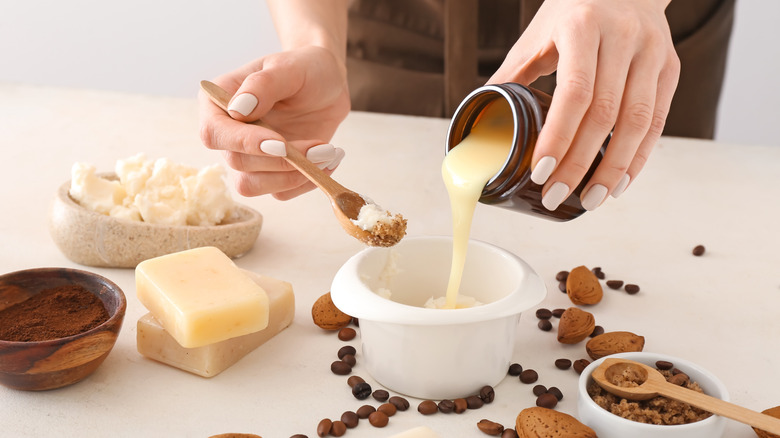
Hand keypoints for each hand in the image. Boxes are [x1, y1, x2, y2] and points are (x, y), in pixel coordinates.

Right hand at [199, 46, 350, 199]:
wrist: (327, 84)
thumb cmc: (305, 68)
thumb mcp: (289, 67)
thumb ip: (263, 84)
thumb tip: (237, 109)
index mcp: (217, 103)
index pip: (215, 133)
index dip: (244, 143)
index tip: (280, 143)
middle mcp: (227, 134)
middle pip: (237, 164)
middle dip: (282, 161)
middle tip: (323, 148)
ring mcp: (248, 156)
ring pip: (254, 185)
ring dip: (293, 176)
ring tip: (328, 153)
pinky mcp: (270, 173)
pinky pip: (280, 192)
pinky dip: (307, 182)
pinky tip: (328, 160)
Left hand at [489, 0, 679, 210]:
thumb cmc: (572, 12)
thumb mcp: (537, 36)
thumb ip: (512, 76)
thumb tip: (482, 121)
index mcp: (583, 26)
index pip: (574, 93)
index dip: (558, 138)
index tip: (540, 173)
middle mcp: (624, 36)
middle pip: (605, 114)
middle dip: (579, 163)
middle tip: (555, 196)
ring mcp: (652, 51)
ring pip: (638, 123)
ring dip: (613, 169)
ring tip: (590, 200)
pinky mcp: (670, 67)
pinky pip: (657, 121)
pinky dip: (639, 157)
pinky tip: (618, 182)